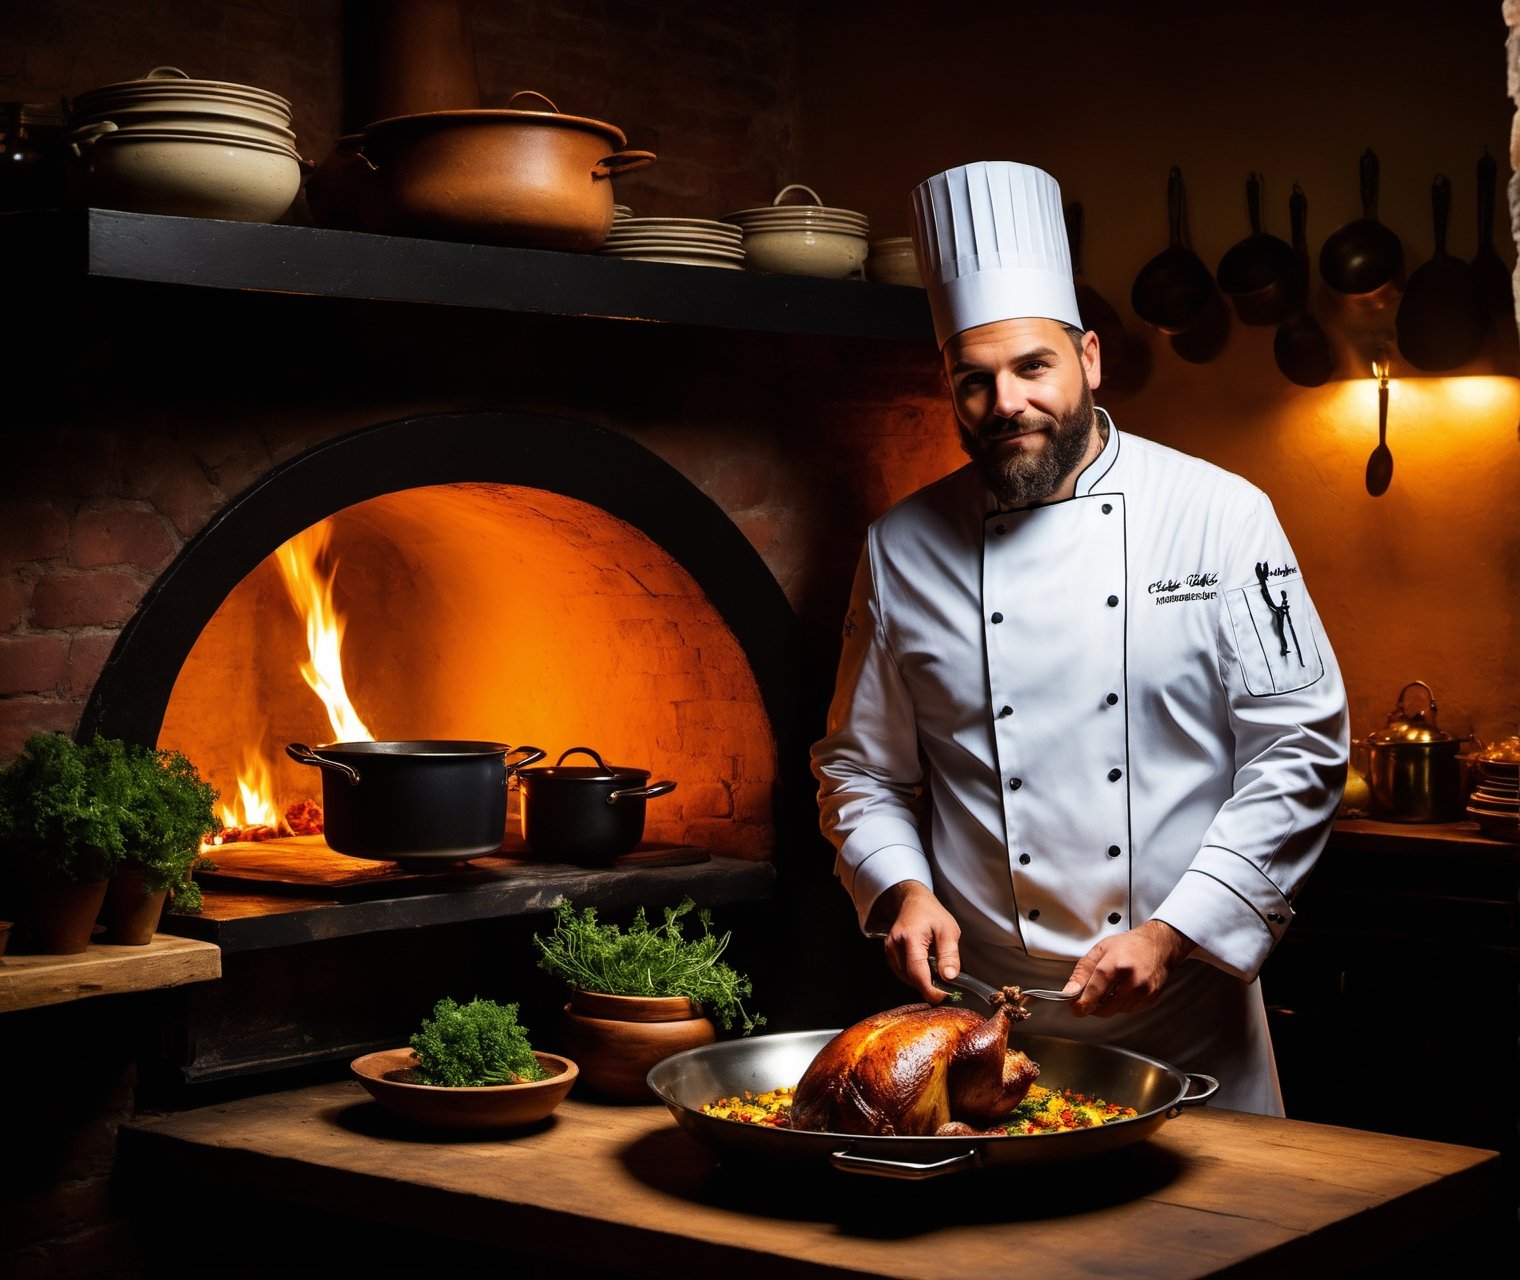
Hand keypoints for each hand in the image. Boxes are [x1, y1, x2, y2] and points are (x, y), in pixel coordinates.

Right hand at [866, 881, 960, 1003]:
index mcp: (911, 937)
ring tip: (935, 970)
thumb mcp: (949, 931)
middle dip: (929, 985)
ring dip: (922, 980)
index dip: (931, 990)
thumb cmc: (931, 914)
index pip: (918, 973)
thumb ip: (949, 955)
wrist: (913, 902)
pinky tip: (925, 967)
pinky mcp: (889, 954)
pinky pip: (902, 973)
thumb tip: (949, 978)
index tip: (944, 997)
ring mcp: (889, 950)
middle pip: (911, 978)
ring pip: (906, 978)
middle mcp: (895, 945)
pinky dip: (915, 975)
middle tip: (946, 985)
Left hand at [1063, 919, 1194, 1017]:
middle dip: (1094, 1006)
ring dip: (1108, 1004)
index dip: (1082, 1003)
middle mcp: (1132, 980)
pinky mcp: (1150, 999)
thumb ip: (1082, 971)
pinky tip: (1123, 989)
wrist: (1158, 945)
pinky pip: (1129, 1010)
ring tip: (1112, 985)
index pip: (1095, 991)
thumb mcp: (1100, 950)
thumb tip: (1070, 991)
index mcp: (1116, 965)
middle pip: (1105, 1007)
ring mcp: (1143, 991)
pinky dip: (1121, 1004)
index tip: (1075, 1008)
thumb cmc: (1129, 945)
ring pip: (1116, 1011)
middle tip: (1089, 998)